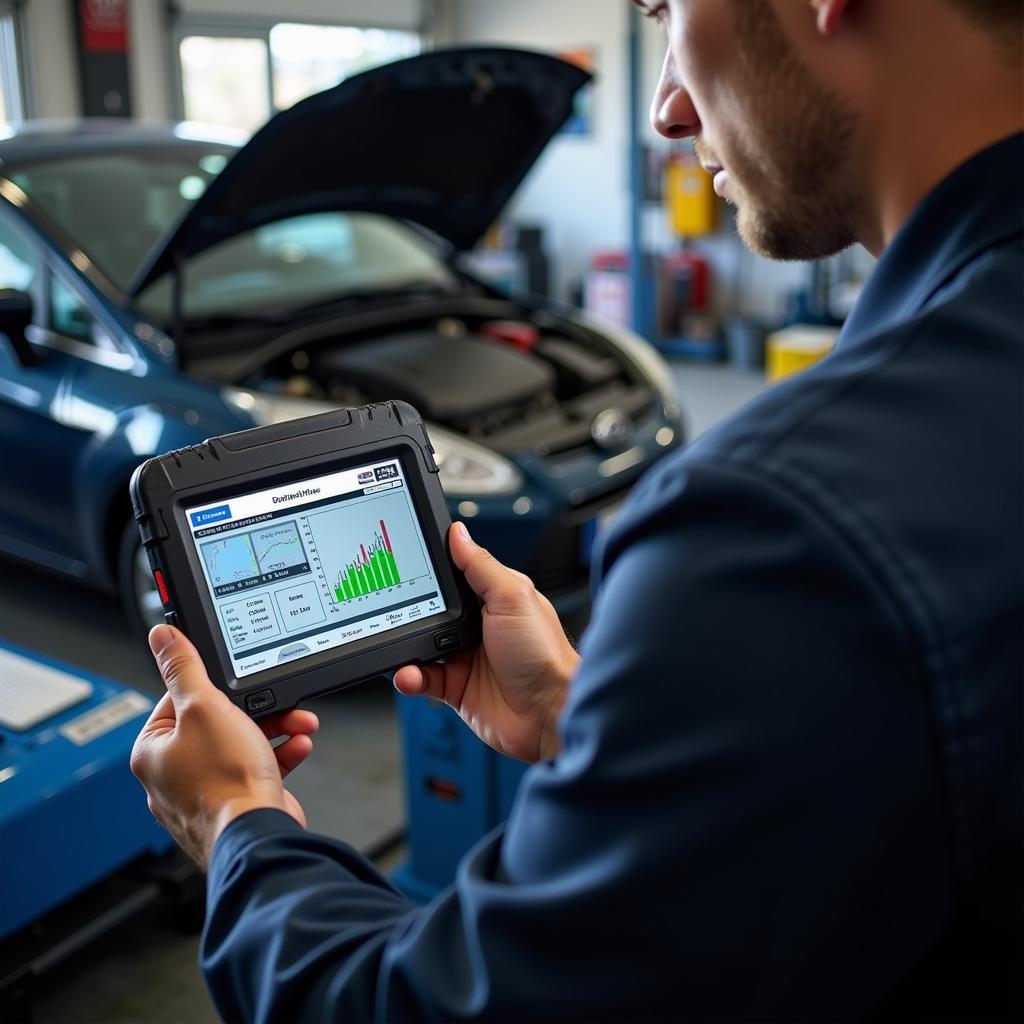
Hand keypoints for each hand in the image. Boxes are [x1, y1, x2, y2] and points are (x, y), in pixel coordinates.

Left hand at [130, 625, 318, 869]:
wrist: (256, 834)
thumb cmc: (224, 782)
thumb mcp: (205, 707)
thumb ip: (185, 669)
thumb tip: (162, 637)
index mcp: (153, 751)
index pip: (179, 700)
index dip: (216, 687)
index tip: (240, 683)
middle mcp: (173, 775)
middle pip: (218, 722)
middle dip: (259, 710)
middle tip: (278, 704)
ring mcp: (205, 793)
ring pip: (242, 745)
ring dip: (277, 731)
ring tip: (298, 726)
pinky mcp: (235, 805)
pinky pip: (258, 769)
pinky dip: (280, 756)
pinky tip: (297, 748)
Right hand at [394, 522, 579, 762]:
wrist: (549, 714)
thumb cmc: (544, 655)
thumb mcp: (513, 596)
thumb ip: (481, 565)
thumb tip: (458, 533)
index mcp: (493, 599)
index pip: (454, 577)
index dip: (431, 573)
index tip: (406, 566)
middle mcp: (478, 627)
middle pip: (430, 611)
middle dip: (410, 613)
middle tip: (398, 612)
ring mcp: (465, 658)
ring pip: (420, 646)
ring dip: (406, 648)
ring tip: (404, 651)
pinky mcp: (455, 688)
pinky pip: (421, 679)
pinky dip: (410, 677)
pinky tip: (410, 675)